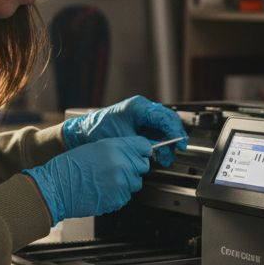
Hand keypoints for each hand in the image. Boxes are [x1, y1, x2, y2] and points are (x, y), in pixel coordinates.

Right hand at [22, 136, 154, 224]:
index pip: (144, 146)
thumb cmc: (70, 167)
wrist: (56, 187)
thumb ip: (117, 149)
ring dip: (126, 182)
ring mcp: (121, 183)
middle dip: (134, 168)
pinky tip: (102, 190)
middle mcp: (122, 164)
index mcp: (115, 147)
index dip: (142, 151)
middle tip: (117, 170)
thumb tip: (132, 154)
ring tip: (106, 181)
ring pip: (135, 183)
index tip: (138, 154)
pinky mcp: (118, 199)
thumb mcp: (94, 148)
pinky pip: (126, 196)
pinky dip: (118, 194)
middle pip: (142, 166)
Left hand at [62, 95, 187, 165]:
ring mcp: (141, 114)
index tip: (180, 144)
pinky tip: (157, 153)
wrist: (83, 133)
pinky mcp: (139, 122)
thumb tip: (161, 149)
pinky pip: (155, 131)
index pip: (165, 117)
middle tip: (174, 152)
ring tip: (164, 158)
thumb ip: (145, 142)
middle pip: (168, 120)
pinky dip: (159, 142)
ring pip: (163, 127)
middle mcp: (142, 108)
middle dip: (173, 138)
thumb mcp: (124, 139)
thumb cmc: (98, 132)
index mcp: (138, 107)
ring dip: (167, 143)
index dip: (175, 132)